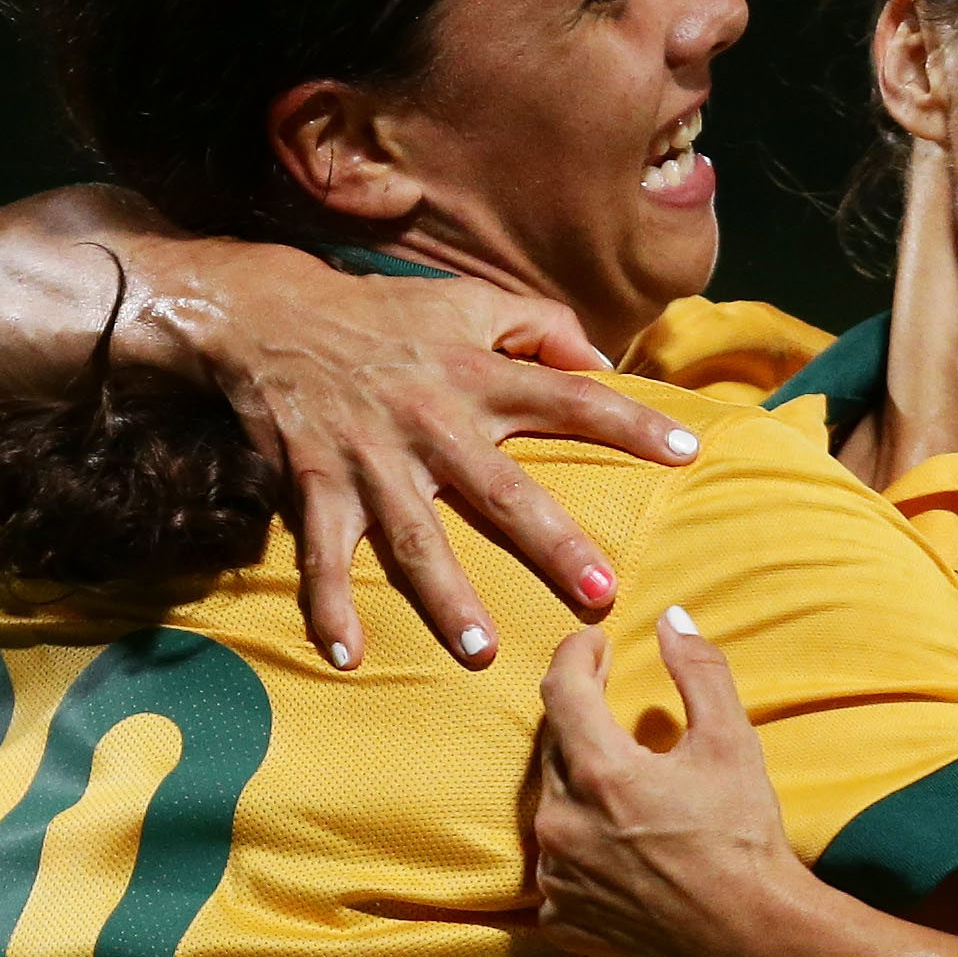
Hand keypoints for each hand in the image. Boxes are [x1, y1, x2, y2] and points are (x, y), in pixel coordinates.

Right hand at [181, 243, 699, 671]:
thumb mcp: (467, 301)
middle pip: (500, 490)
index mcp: (476, 376)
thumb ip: (541, 327)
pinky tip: (347, 656)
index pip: (568, 398)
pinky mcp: (316, 486)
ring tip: (482, 650)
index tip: (688, 452)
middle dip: (550, 542)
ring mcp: (370, 460)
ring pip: (414, 536)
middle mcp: (430, 422)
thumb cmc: (384, 316)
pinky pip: (321, 554)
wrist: (269, 315)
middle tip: (600, 593)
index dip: (629, 422)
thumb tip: (603, 362)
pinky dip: (328, 604)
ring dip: (445, 596)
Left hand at [525, 610, 813, 956]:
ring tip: (626, 787)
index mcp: (600, 774)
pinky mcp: (560, 920)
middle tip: (615, 706)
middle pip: (553, 747)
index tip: (595, 644)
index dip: (575, 655)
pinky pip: (556, 867)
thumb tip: (672, 619)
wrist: (753, 939)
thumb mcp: (733, 743)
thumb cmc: (745, 840)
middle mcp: (563, 823)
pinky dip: (579, 849)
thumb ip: (700, 672)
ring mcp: (557, 877)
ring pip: (551, 806)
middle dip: (582, 720)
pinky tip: (618, 847)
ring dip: (579, 786)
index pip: (561, 689)